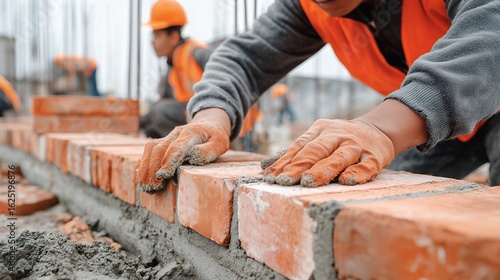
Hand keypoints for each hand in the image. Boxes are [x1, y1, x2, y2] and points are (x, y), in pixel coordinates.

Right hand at [137, 109, 230, 192]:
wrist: (208, 125)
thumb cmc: (215, 138)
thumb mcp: (220, 143)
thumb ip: (208, 150)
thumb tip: (193, 157)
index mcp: (191, 132)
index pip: (177, 146)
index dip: (169, 161)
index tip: (163, 176)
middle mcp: (176, 133)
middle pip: (160, 148)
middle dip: (154, 168)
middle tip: (153, 187)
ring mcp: (168, 137)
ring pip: (151, 149)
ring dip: (146, 168)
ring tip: (146, 186)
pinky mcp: (162, 142)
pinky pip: (149, 150)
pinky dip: (144, 165)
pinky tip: (143, 179)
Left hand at [261, 119, 394, 186]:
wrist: (378, 129)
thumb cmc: (339, 140)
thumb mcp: (319, 138)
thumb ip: (296, 153)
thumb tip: (265, 167)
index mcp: (320, 130)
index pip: (300, 146)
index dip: (284, 161)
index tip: (270, 176)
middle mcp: (337, 136)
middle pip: (316, 150)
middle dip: (299, 166)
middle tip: (284, 181)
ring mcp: (356, 146)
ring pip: (338, 157)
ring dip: (323, 170)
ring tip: (308, 182)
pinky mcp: (375, 157)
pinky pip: (365, 166)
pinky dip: (357, 173)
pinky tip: (346, 181)